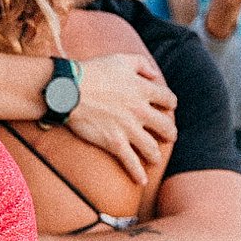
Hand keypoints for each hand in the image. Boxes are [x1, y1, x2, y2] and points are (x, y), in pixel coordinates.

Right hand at [66, 51, 175, 184]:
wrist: (70, 90)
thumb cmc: (93, 71)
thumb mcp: (121, 59)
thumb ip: (142, 65)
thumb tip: (155, 75)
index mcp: (143, 89)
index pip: (169, 100)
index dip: (170, 105)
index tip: (168, 109)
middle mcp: (140, 110)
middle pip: (166, 126)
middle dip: (170, 133)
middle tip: (169, 137)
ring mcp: (128, 128)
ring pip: (152, 148)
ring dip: (156, 155)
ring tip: (155, 159)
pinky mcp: (114, 143)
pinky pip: (131, 162)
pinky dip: (137, 173)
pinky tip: (141, 181)